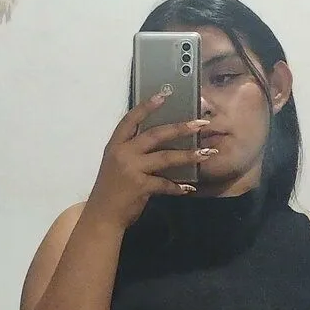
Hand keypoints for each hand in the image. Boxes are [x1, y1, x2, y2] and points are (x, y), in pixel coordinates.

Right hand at [85, 93, 214, 229]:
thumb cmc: (111, 188)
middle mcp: (123, 153)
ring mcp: (132, 169)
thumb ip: (132, 150)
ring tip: (207, 153)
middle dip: (180, 128)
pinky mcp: (141, 186)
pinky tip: (189, 188)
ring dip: (188, 155)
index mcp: (116, 145)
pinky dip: (178, 187)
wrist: (102, 214)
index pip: (130, 120)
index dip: (147, 106)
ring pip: (166, 157)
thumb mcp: (116, 163)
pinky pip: (165, 184)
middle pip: (155, 135)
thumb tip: (160, 140)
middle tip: (201, 124)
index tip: (164, 94)